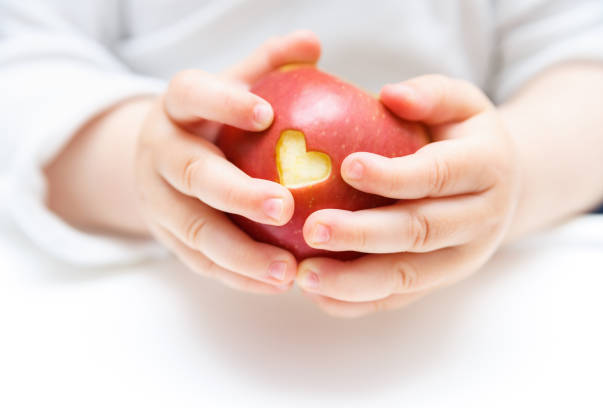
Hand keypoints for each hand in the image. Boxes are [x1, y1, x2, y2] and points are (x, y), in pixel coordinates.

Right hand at [135, 31, 320, 293]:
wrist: (161, 158)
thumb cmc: (214, 120)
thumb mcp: (234, 85)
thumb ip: (270, 66)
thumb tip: (312, 44)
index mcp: (177, 107)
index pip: (192, 95)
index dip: (223, 103)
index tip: (266, 113)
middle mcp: (159, 152)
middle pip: (192, 174)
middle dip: (236, 193)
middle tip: (284, 206)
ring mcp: (157, 200)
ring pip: (194, 230)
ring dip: (240, 254)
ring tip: (288, 271)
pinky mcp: (166, 238)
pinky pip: (200, 263)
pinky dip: (237, 276)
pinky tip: (277, 284)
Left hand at [295, 75, 520, 316]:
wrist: (502, 189)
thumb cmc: (466, 138)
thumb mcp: (462, 103)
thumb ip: (432, 94)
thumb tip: (390, 94)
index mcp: (486, 168)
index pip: (439, 174)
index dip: (395, 175)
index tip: (347, 166)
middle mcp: (480, 219)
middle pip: (420, 232)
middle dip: (364, 234)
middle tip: (313, 228)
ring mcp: (461, 258)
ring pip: (408, 277)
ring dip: (354, 281)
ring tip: (304, 276)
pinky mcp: (439, 281)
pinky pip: (398, 298)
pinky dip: (357, 301)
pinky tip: (318, 293)